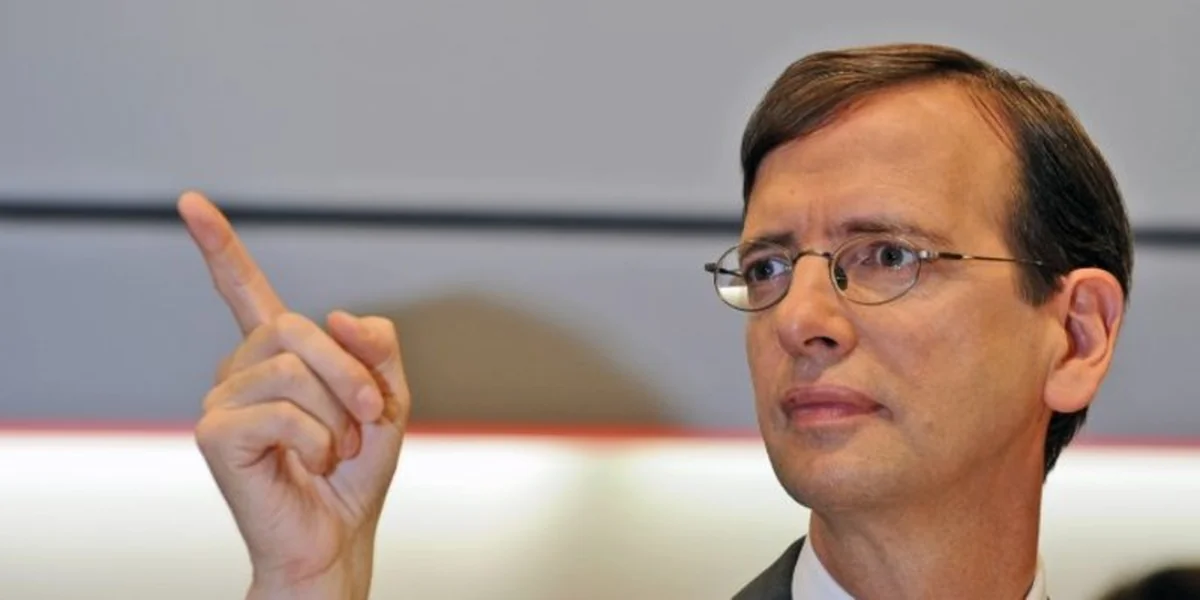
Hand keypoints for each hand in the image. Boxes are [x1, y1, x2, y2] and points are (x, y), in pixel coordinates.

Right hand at [178, 191, 409, 599]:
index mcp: (277, 356)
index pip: (244, 290)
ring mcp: (221, 400)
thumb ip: (375, 346)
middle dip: (351, 373)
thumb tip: (337, 315)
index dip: (220, 246)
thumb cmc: (354, 471)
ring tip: (335, 449)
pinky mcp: (213, 433)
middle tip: (370, 416)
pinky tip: (309, 464)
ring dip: (338, 415)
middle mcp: (240, 370)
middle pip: (298, 327)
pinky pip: (283, 411)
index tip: (191, 202)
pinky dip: (316, 441)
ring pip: (295, 369)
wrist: (336, 536)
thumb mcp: (386, 397)